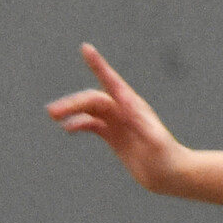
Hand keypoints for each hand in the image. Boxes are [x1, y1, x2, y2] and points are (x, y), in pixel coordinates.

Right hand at [43, 46, 188, 192]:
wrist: (170, 174)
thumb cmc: (166, 158)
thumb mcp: (156, 142)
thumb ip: (144, 126)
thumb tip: (129, 110)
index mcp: (133, 106)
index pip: (112, 82)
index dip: (98, 65)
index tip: (86, 48)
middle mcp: (124, 110)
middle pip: (93, 100)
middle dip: (73, 103)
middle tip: (52, 112)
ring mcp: (118, 122)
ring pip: (89, 110)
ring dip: (71, 111)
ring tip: (53, 115)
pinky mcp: (114, 135)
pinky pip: (92, 124)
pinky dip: (78, 124)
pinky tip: (67, 128)